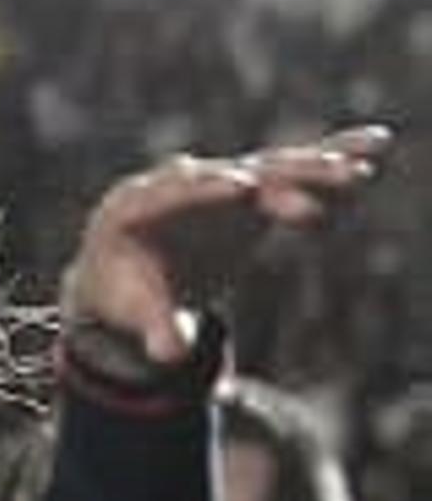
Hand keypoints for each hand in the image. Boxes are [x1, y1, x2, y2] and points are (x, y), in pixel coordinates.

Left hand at [59, 123, 389, 378]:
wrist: (126, 273)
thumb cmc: (125, 294)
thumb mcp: (135, 313)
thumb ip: (156, 328)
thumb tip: (170, 357)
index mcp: (136, 207)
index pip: (174, 193)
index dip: (208, 190)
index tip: (240, 187)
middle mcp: (180, 185)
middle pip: (229, 175)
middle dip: (271, 179)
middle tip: (309, 182)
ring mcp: (218, 184)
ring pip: (268, 171)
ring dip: (313, 169)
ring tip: (358, 172)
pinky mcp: (250, 190)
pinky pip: (292, 172)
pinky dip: (330, 159)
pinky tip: (375, 144)